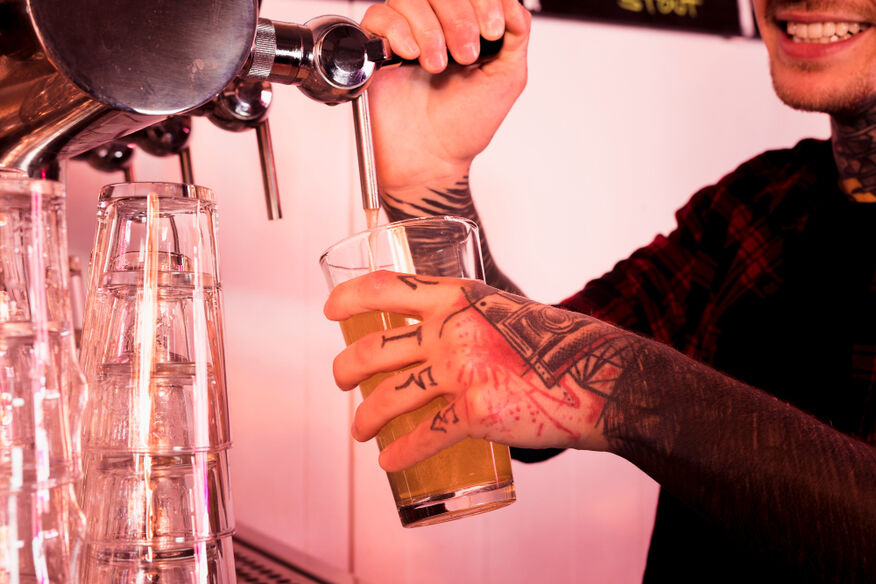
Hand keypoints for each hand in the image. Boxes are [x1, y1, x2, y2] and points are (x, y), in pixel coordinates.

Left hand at [324, 271, 619, 471]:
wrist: (601, 376)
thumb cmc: (559, 345)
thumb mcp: (505, 311)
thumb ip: (469, 320)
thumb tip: (438, 338)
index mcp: (458, 298)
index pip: (385, 288)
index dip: (349, 298)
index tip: (331, 311)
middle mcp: (452, 330)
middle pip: (374, 349)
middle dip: (345, 369)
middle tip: (342, 381)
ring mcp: (462, 371)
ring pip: (388, 398)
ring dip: (364, 419)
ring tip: (359, 431)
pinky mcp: (475, 413)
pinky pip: (421, 437)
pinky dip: (399, 454)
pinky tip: (389, 462)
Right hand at [361, 0, 530, 193]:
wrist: (430, 160)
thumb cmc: (463, 128)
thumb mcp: (507, 78)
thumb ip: (516, 34)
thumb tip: (512, 4)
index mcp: (466, 28)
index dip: (483, 1)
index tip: (491, 30)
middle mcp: (435, 27)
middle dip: (458, 17)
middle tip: (465, 54)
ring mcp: (405, 36)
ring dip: (429, 29)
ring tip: (437, 66)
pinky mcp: (376, 49)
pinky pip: (379, 16)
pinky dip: (397, 30)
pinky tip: (410, 55)